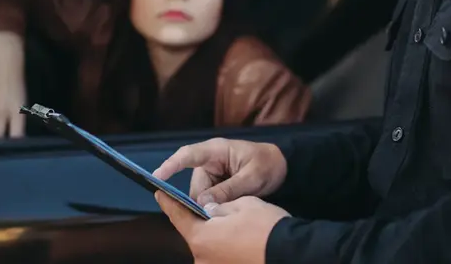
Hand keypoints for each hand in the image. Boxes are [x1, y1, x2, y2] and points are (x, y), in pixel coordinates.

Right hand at [152, 138, 287, 205]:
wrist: (281, 166)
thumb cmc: (267, 164)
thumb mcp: (251, 177)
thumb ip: (228, 190)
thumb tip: (203, 203)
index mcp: (216, 150)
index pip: (188, 155)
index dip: (171, 165)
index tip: (157, 176)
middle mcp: (209, 161)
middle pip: (194, 186)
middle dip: (203, 201)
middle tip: (221, 211)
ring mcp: (211, 173)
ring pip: (200, 195)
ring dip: (212, 204)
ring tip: (235, 203)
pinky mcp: (215, 184)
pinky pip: (208, 198)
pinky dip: (216, 205)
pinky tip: (230, 206)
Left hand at [155, 192, 288, 263]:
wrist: (291, 253)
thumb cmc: (265, 225)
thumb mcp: (242, 204)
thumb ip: (218, 206)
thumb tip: (209, 209)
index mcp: (201, 238)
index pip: (178, 216)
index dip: (169, 203)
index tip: (159, 193)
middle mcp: (202, 258)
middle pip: (195, 234)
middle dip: (199, 220)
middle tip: (207, 207)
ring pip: (209, 245)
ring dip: (214, 234)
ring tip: (229, 223)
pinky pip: (220, 255)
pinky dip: (224, 246)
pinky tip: (236, 237)